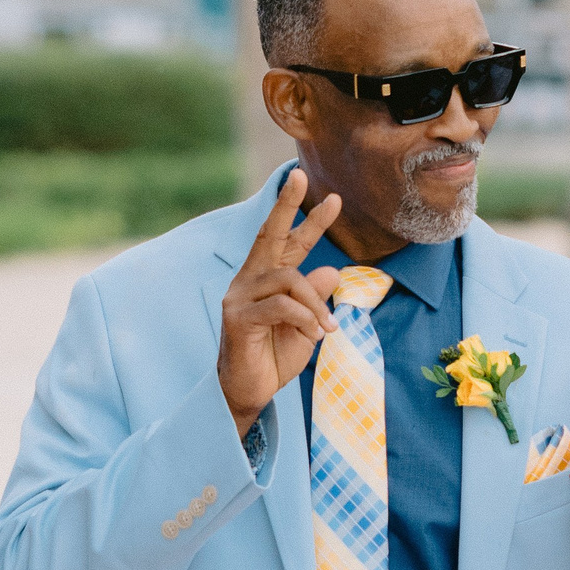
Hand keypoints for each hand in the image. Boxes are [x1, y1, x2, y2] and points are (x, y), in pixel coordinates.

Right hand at [218, 169, 342, 433]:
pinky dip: (303, 318)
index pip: (288, 243)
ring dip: (315, 302)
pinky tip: (314, 335)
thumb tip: (332, 269)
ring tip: (327, 329)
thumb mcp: (306, 325)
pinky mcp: (237, 318)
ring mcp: (239, 297)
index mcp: (265, 279)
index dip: (308, 219)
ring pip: (287, 278)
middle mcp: (248, 280)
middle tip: (299, 176)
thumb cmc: (275, 358)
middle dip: (286, 205)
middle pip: (268, 235)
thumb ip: (315, 297)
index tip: (332, 197)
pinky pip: (279, 306)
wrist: (250, 393)